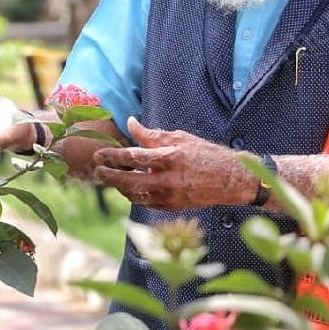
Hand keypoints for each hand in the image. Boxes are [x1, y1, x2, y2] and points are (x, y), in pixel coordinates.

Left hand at [92, 117, 257, 209]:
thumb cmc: (206, 154)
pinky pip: (145, 203)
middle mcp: (168, 180)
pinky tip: (129, 187)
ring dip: (120, 187)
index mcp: (170, 158)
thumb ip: (152, 134)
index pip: (133, 158)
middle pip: (128, 182)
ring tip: (111, 178)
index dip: (113, 156)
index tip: (99, 154)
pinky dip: (135, 195)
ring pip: (134, 195)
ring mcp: (170, 197)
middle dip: (109, 177)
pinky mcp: (172, 207)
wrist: (230, 180)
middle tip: (97, 171)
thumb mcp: (180, 138)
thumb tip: (131, 123)